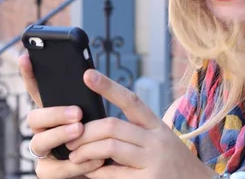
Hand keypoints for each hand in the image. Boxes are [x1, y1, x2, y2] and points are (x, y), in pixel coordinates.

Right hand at [18, 54, 104, 178]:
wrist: (107, 171)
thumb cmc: (99, 139)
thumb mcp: (94, 116)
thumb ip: (87, 100)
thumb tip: (90, 75)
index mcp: (53, 112)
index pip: (36, 91)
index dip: (28, 75)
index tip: (25, 56)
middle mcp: (42, 131)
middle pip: (34, 118)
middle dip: (53, 113)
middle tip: (77, 112)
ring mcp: (43, 152)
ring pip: (38, 142)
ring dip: (59, 135)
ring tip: (80, 130)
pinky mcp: (48, 172)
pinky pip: (54, 169)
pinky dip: (74, 165)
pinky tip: (94, 159)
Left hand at [65, 69, 214, 178]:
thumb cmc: (173, 164)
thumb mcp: (160, 142)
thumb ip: (135, 133)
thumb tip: (98, 128)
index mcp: (156, 126)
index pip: (130, 100)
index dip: (108, 86)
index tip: (87, 74)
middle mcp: (156, 140)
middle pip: (112, 125)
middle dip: (86, 131)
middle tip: (70, 138)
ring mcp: (154, 161)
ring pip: (110, 146)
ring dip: (86, 150)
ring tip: (75, 155)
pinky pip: (113, 174)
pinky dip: (96, 172)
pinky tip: (89, 171)